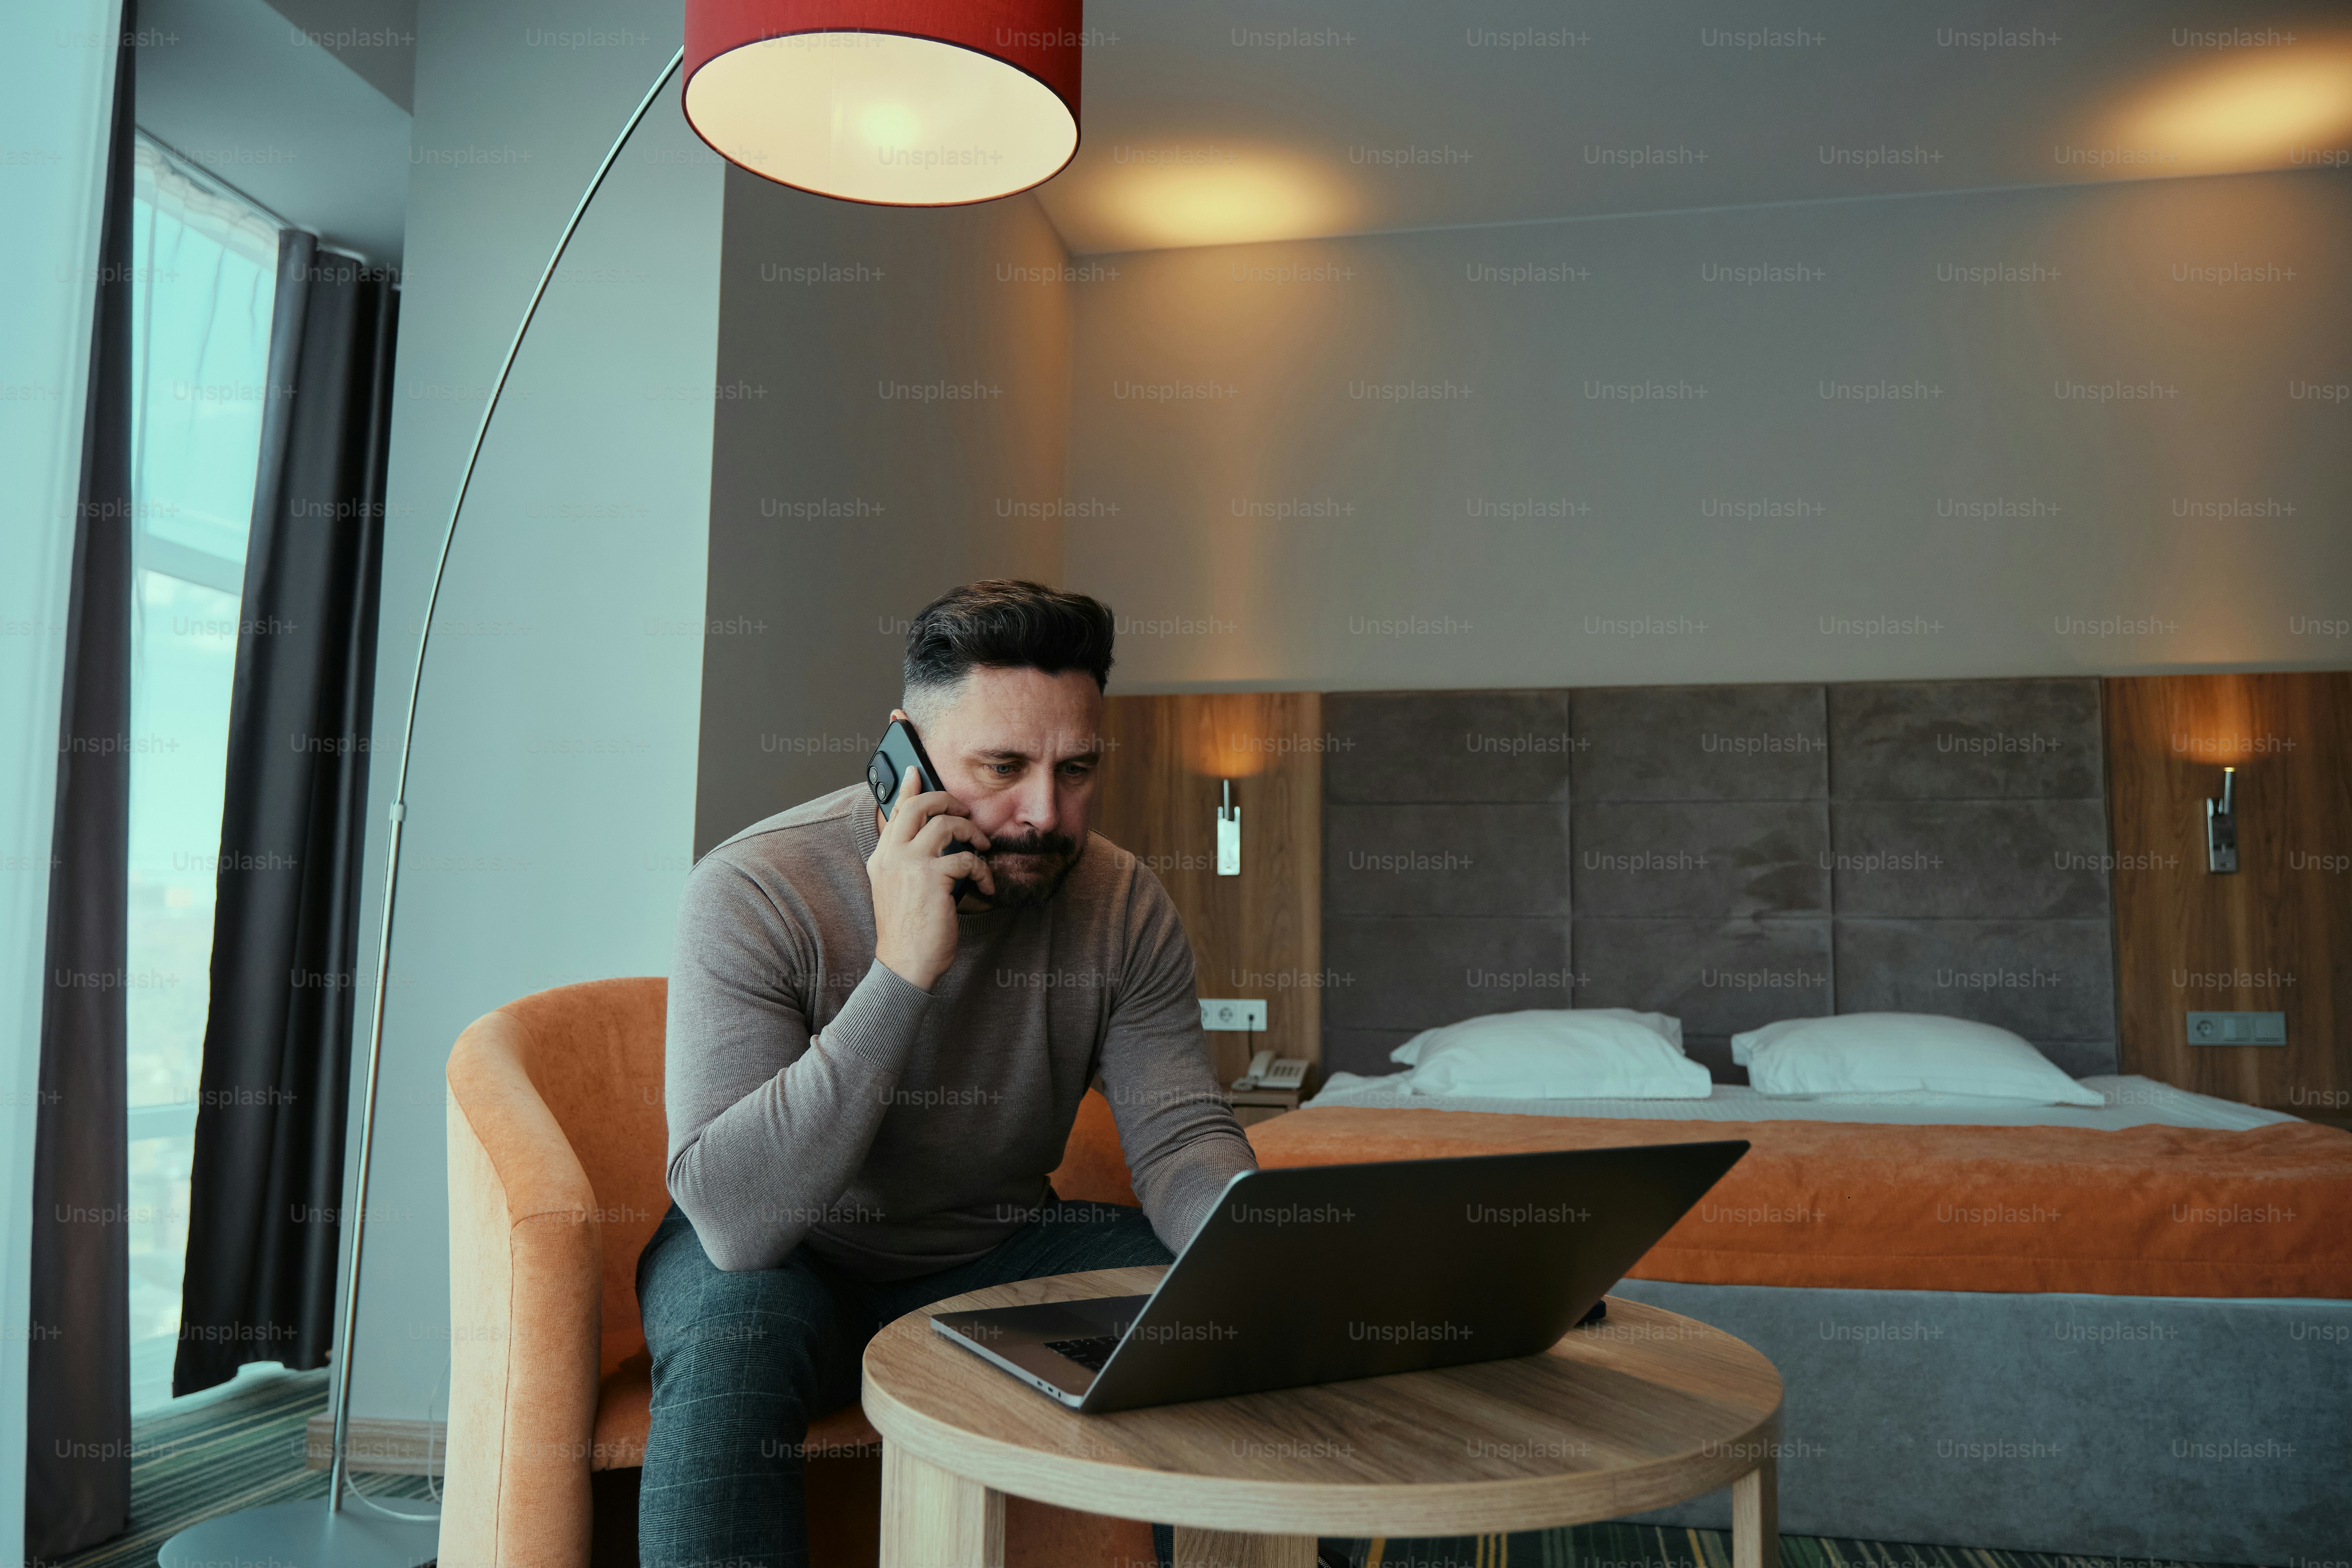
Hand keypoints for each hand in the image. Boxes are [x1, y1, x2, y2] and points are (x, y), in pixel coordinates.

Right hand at [867, 767, 993, 991]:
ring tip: (982, 848)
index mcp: (882, 857)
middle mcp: (891, 855)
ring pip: (947, 824)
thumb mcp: (899, 889)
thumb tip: (933, 837)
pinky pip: (967, 858)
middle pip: (920, 805)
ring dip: (972, 833)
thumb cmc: (908, 930)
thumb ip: (908, 860)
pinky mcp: (933, 878)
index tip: (917, 769)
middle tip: (965, 812)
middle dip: (948, 801)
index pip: (895, 810)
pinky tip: (985, 885)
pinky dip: (982, 870)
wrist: (905, 964)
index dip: (908, 786)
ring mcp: (910, 864)